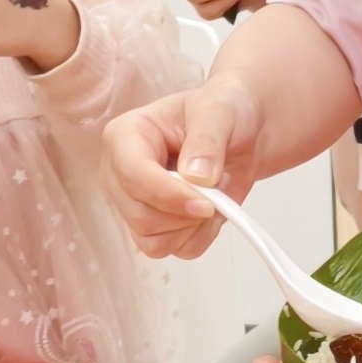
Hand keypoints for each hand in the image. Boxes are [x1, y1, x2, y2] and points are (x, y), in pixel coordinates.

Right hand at [101, 78, 265, 255]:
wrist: (242, 133)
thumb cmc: (223, 113)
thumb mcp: (220, 112)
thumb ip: (207, 141)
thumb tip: (196, 178)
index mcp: (124, 136)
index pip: (132, 175)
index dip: (168, 194)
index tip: (206, 202)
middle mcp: (119, 174)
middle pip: (140, 216)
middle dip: (185, 213)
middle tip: (217, 192)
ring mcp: (132, 204)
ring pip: (153, 241)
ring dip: (192, 226)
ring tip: (213, 197)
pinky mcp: (151, 228)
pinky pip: (171, 249)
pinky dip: (198, 236)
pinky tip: (209, 212)